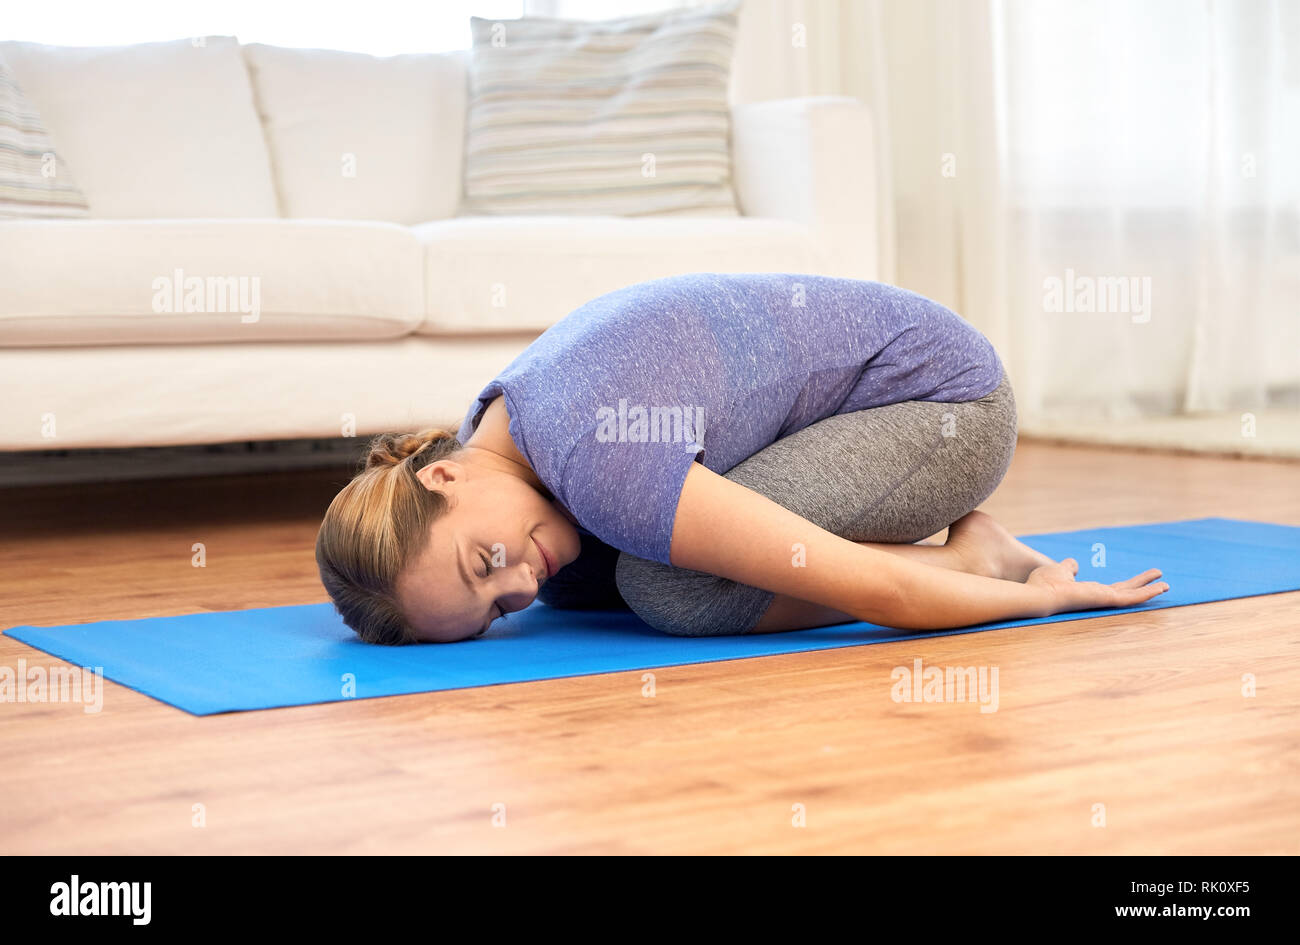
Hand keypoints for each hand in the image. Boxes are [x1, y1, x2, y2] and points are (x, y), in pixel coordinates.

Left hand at [1026, 558, 1168, 615]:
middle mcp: (1098, 597)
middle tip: (1161, 580)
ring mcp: (1103, 599)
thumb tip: (1073, 564)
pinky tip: (1161, 587)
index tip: (1138, 581)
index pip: (1112, 588)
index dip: (1126, 585)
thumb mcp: (1059, 571)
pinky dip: (1147, 593)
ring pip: (1132, 595)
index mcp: (1088, 591)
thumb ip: (1068, 568)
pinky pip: (1131, 597)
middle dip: (1143, 586)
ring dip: (1149, 589)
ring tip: (1166, 584)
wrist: (1038, 595)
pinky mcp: (1106, 599)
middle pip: (1126, 591)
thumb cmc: (1043, 584)